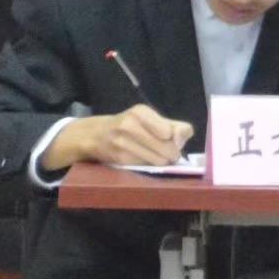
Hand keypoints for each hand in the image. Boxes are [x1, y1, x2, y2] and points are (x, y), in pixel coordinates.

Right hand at [43, 105, 193, 172]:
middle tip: (168, 154)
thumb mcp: (150, 119)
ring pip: (158, 160)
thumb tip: (183, 138)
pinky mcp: (118, 159)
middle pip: (168, 147)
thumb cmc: (130, 126)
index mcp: (141, 112)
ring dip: (161, 162)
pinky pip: (145, 166)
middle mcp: (130, 124)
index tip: (173, 141)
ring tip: (156, 157)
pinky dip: (148, 166)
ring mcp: (122, 142)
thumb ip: (173, 126)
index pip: (175, 130)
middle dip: (172, 154)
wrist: (95, 135)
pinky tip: (143, 160)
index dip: (178, 140)